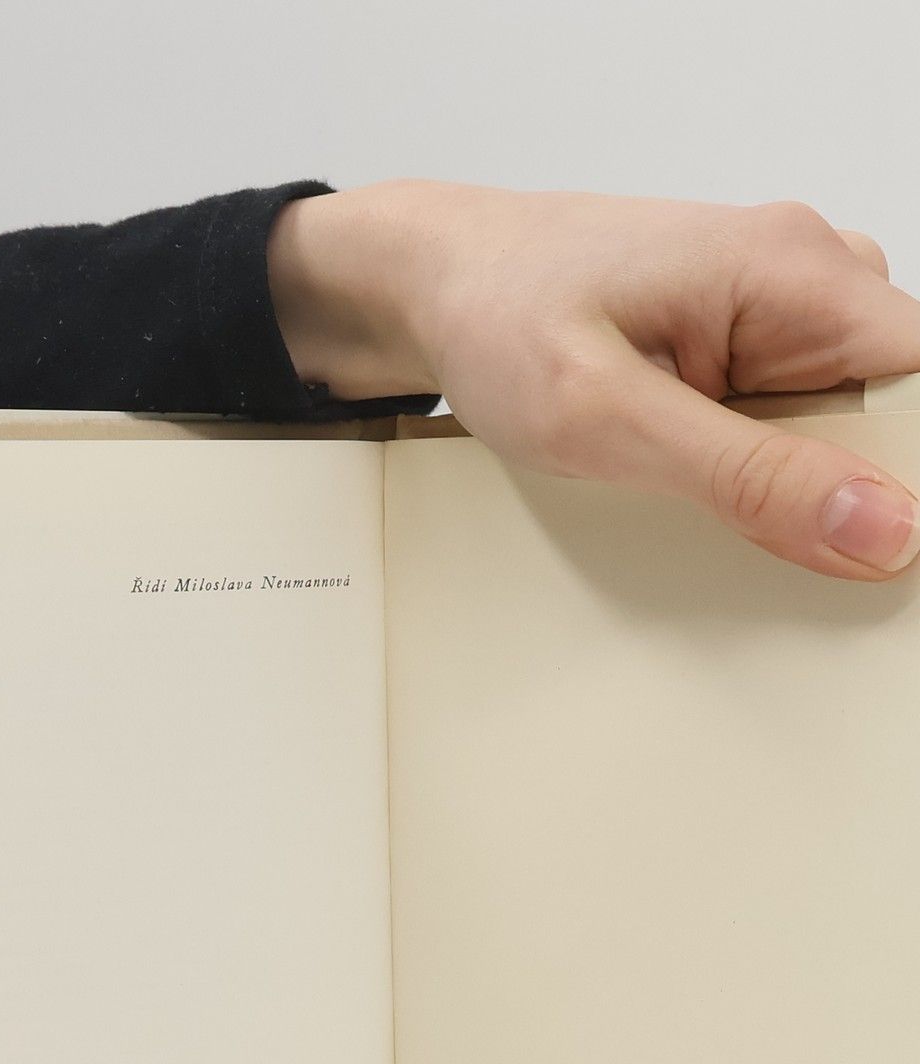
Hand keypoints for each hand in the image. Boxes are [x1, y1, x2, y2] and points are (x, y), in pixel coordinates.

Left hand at [268, 181, 919, 578]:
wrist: (432, 286)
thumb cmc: (498, 320)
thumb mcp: (606, 420)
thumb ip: (744, 478)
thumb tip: (879, 527)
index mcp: (794, 269)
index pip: (919, 385)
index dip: (900, 478)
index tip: (863, 552)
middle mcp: (804, 274)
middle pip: (886, 411)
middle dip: (830, 486)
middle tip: (722, 516)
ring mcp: (774, 307)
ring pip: (836, 424)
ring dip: (778, 479)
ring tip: (676, 481)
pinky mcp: (738, 343)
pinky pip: (782, 420)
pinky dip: (743, 464)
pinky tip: (675, 469)